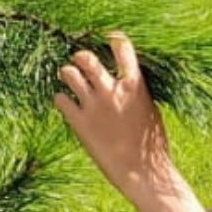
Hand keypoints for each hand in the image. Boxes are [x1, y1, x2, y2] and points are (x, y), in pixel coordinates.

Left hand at [54, 32, 178, 202]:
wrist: (143, 171)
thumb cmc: (152, 143)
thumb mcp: (150, 109)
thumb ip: (135, 90)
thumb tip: (125, 78)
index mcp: (134, 84)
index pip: (121, 47)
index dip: (113, 39)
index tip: (109, 39)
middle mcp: (111, 90)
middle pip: (86, 57)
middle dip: (80, 57)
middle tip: (80, 62)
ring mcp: (93, 105)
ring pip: (68, 74)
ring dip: (68, 74)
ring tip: (70, 79)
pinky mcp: (79, 122)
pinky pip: (59, 100)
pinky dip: (61, 99)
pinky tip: (66, 103)